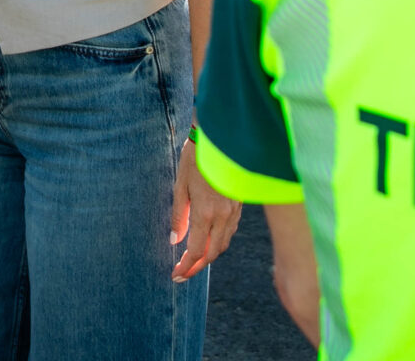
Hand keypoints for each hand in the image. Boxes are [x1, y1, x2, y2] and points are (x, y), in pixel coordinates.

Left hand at [171, 137, 241, 281]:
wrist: (220, 139)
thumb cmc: (195, 160)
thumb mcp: (180, 186)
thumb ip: (179, 216)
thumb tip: (175, 241)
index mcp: (205, 213)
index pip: (197, 251)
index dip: (186, 267)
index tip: (176, 274)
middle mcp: (223, 216)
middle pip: (212, 253)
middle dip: (197, 266)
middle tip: (182, 272)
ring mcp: (234, 211)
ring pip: (223, 244)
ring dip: (209, 255)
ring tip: (193, 259)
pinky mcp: (239, 205)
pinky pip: (230, 231)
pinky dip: (219, 241)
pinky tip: (208, 239)